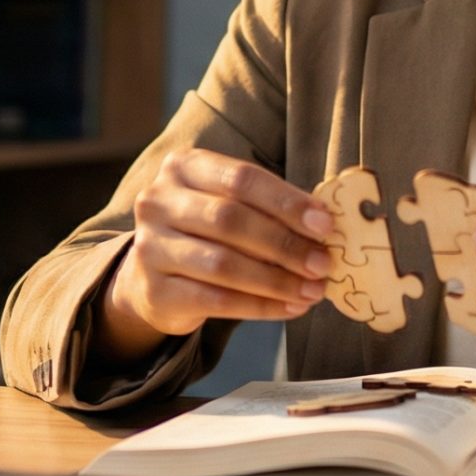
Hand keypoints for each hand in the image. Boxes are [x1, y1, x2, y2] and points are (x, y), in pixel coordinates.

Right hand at [95, 149, 337, 365]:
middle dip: (284, 244)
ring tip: (313, 291)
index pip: (241, 178)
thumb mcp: (231, 206)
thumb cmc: (207, 233)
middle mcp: (158, 201)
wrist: (153, 278)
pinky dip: (260, 306)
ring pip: (223, 264)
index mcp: (183, 167)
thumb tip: (325, 225)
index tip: (325, 224)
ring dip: (277, 280)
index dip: (286, 202)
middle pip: (230, 219)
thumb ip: (270, 209)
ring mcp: (150, 247)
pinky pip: (216, 300)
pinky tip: (291, 308)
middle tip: (323, 264)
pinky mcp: (155, 291)